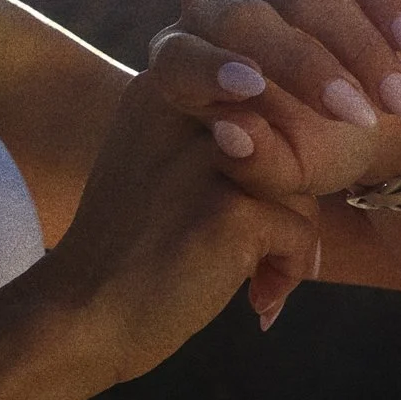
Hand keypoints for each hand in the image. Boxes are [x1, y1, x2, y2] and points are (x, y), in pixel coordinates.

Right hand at [44, 68, 322, 385]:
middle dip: (289, 194)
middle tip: (263, 247)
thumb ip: (221, 130)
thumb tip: (321, 128)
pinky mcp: (229, 211)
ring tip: (260, 276)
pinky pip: (302, 232)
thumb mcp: (159, 162)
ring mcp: (208, 157)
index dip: (275, 148)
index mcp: (162, 81)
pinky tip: (257, 300)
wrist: (79, 318)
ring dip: (292, 233)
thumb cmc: (127, 249)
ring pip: (302, 179)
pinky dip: (291, 270)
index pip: (262, 88)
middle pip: (287, 130)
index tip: (258, 194)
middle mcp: (183, 105)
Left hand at [143, 0, 400, 211]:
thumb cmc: (316, 149)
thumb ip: (255, 163)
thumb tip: (229, 133)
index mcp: (185, 63)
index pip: (177, 56)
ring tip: (397, 102)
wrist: (377, 115)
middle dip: (307, 67)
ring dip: (360, 48)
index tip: (253, 89)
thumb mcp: (287, 172)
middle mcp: (214, 5)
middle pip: (244, 19)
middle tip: (359, 115)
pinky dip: (385, 3)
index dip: (210, 67)